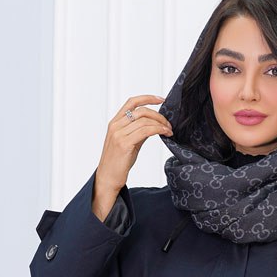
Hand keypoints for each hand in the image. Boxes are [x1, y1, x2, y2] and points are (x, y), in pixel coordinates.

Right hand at [93, 94, 173, 215]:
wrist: (108, 178)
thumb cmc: (118, 163)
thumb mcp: (128, 143)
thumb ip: (138, 132)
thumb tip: (154, 125)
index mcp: (115, 122)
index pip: (131, 102)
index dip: (147, 98)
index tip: (161, 99)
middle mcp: (115, 126)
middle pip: (141, 111)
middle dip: (158, 115)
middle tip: (168, 123)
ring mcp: (119, 134)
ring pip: (144, 121)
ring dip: (160, 124)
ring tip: (169, 130)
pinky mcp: (124, 144)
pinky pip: (145, 131)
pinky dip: (158, 130)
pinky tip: (164, 133)